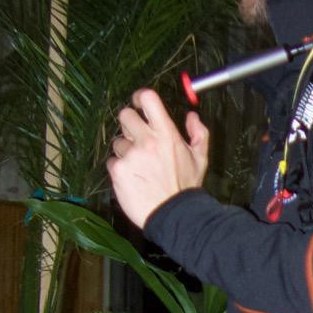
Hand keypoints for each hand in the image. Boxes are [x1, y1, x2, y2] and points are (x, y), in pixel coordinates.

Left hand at [107, 88, 209, 229]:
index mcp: (166, 133)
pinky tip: (133, 178)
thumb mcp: (200, 159)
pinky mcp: (118, 170)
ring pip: (118, 142)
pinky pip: (112, 161)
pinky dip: (120, 168)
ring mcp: (130, 155)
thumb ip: (198, 134)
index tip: (139, 104)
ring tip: (139, 167)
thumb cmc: (186, 188)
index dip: (140, 98)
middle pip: (125, 115)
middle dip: (129, 125)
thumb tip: (191, 116)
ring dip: (125, 151)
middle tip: (137, 139)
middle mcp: (146, 140)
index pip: (147, 99)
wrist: (173, 215)